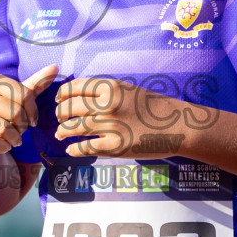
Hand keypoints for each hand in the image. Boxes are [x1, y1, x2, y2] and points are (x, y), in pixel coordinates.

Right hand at [0, 64, 57, 157]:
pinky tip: (3, 146)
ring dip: (15, 139)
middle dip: (23, 127)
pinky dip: (3, 147)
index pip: (25, 95)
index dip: (33, 111)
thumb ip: (37, 83)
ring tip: (13, 139)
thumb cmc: (4, 113)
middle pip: (15, 113)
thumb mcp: (20, 97)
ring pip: (4, 129)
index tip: (32, 119)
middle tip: (20, 130)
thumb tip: (55, 68)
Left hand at [54, 76, 195, 157]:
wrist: (178, 126)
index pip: (75, 87)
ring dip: (62, 131)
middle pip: (70, 107)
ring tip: (60, 134)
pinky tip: (71, 149)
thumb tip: (83, 96)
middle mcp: (107, 104)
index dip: (62, 93)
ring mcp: (110, 126)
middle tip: (58, 118)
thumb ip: (107, 92)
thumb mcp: (129, 90)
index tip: (59, 99)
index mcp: (110, 88)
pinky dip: (74, 149)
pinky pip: (86, 147)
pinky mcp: (115, 146)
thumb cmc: (155, 108)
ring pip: (73, 127)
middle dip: (59, 113)